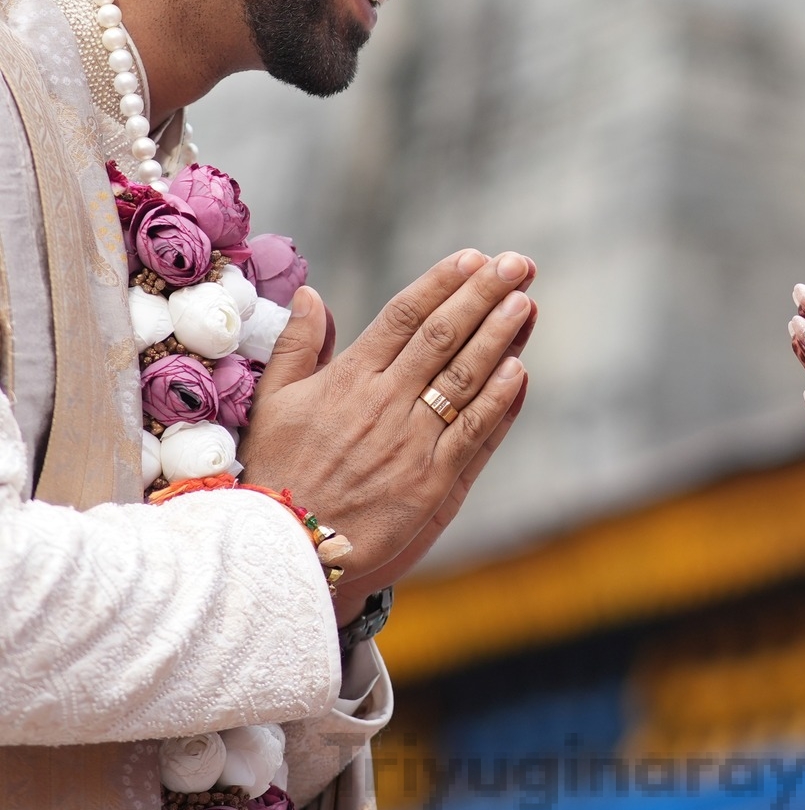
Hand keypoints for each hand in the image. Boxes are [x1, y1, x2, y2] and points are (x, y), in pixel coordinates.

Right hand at [241, 249, 536, 622]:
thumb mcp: (274, 402)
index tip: (472, 258)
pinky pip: (473, 432)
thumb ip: (297, 345)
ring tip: (525, 302)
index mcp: (348, 379)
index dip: (441, 283)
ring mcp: (412, 441)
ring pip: (465, 378)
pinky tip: (519, 369)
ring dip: (499, 337)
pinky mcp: (432, 482)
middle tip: (515, 264)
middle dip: (482, 295)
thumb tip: (311, 293)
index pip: (403, 316)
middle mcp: (384, 403)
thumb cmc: (278, 472)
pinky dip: (499, 400)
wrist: (286, 550)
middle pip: (442, 337)